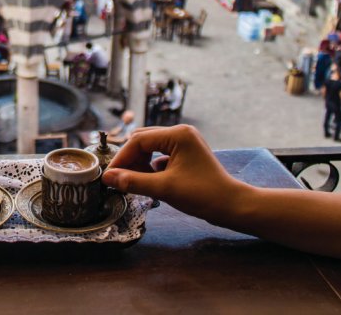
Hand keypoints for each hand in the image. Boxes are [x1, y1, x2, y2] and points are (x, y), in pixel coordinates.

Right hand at [101, 125, 246, 225]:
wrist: (232, 206)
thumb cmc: (203, 195)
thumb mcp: (164, 189)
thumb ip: (133, 182)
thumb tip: (107, 178)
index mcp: (178, 134)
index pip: (139, 140)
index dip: (122, 158)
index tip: (109, 176)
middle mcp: (181, 133)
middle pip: (143, 141)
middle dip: (130, 160)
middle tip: (118, 179)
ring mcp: (185, 143)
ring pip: (151, 148)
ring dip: (139, 164)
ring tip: (133, 181)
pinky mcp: (187, 154)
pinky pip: (161, 155)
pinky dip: (151, 167)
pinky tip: (149, 181)